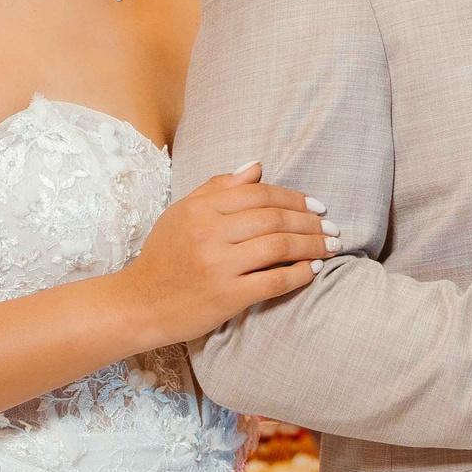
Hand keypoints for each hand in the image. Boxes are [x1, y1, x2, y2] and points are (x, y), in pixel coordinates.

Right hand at [124, 164, 333, 344]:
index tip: (316, 206)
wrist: (138, 303)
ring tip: (331, 247)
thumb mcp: (182, 213)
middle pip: (274, 219)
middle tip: (333, 228)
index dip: (294, 198)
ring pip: (279, 246)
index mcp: (200, 208)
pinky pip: (274, 280)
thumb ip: (218, 187)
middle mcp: (209, 233)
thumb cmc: (163, 257)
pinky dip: (299, 273)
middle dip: (311, 222)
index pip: (259, 194)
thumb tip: (256, 167)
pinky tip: (313, 270)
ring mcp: (219, 265)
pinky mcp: (227, 296)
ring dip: (312, 245)